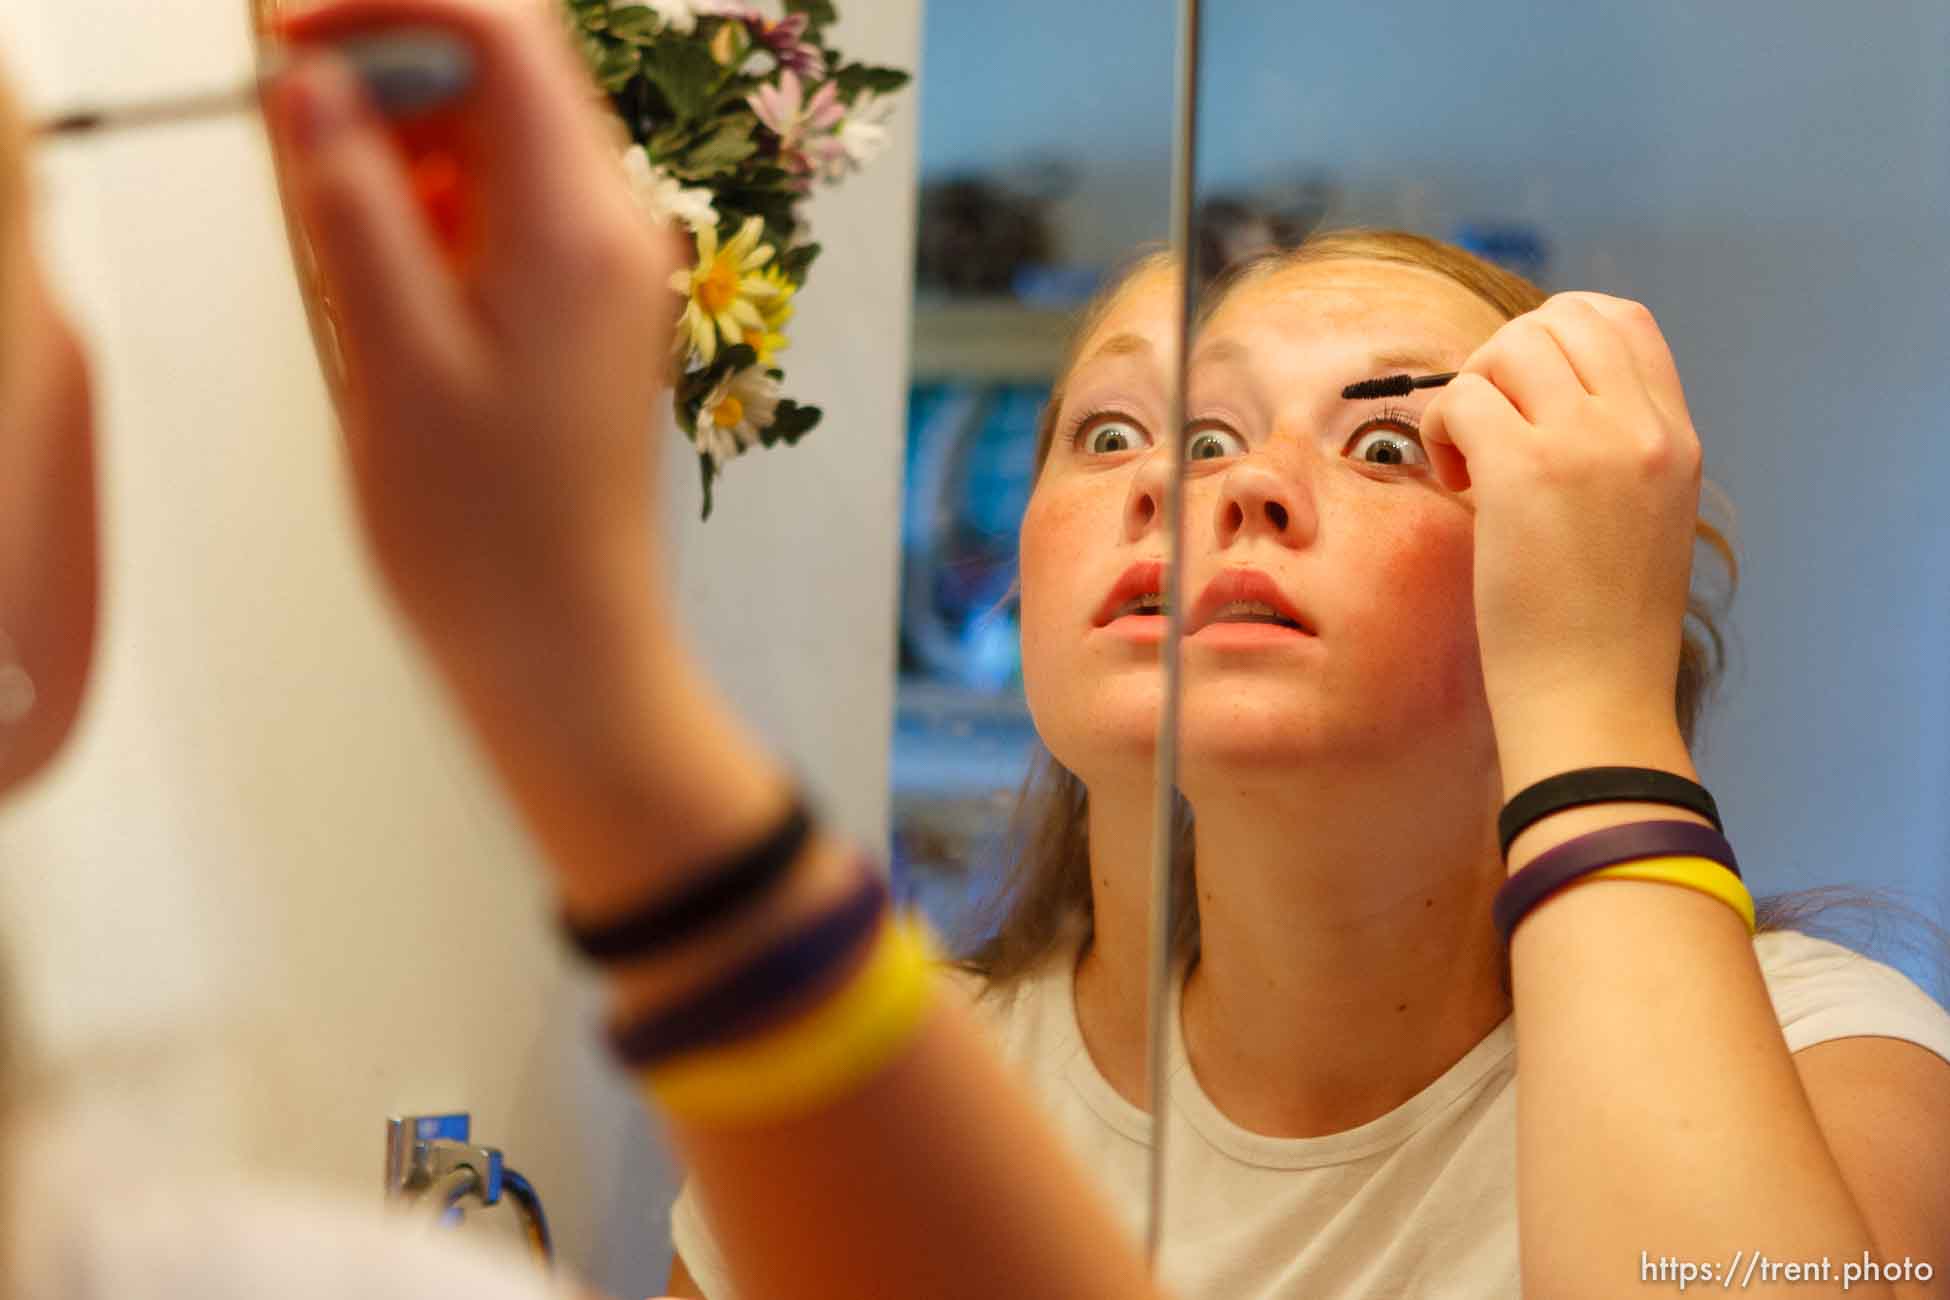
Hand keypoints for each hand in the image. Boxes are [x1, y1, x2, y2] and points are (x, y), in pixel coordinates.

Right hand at [265, 0, 684, 681]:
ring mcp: (612, 271)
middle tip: (305, 164)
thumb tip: (318, 82)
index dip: (391, 8)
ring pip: (503, 147)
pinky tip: (397, 295)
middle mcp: (617, 229)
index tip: (292, 45)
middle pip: (509, 77)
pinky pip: (511, 216)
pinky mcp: (591, 312)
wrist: (570, 648)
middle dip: (394, 84)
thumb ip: (355, 207)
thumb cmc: (485, 532)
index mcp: (579, 225)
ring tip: (353, 263)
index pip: (504, 30)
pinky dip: (441, 220)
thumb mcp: (395, 358)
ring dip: (411, 161)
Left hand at [1418, 293, 1703, 751]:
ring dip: (1471, 395)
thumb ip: (1615, 450)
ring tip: (1470, 465)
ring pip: (1508, 349)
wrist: (1593, 704)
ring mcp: (1590, 445)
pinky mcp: (1528, 472)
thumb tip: (1545, 395)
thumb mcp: (1640, 520)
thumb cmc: (1599, 631)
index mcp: (1676, 438)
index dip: (1554, 338)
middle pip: (1561, 318)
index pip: (1622, 320)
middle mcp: (1643, 429)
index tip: (1521, 396)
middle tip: (1486, 432)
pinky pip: (1463, 399)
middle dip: (1503, 361)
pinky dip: (1442, 432)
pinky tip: (1455, 485)